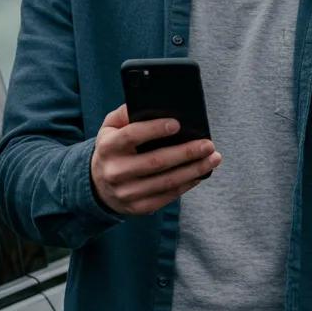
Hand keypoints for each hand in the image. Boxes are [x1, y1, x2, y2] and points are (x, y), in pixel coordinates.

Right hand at [91, 102, 220, 214]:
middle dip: (186, 152)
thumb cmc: (112, 149)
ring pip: (166, 182)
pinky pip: (167, 196)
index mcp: (108, 147)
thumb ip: (126, 113)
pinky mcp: (138, 207)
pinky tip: (200, 174)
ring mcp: (126, 192)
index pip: (132, 135)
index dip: (154, 129)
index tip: (178, 124)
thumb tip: (151, 103)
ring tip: (213, 159)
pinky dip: (187, 185)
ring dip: (194, 170)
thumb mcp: (110, 128)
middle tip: (209, 144)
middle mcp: (115, 171)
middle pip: (156, 162)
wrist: (98, 185)